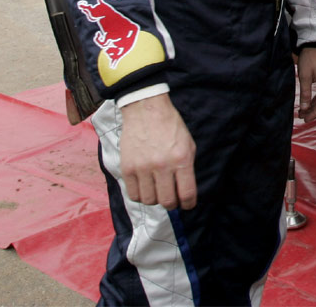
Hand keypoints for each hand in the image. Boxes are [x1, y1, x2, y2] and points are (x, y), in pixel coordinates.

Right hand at [118, 94, 196, 208]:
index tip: (187, 205)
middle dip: (172, 204)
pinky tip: (145, 187)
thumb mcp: (188, 144)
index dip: (188, 204)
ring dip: (155, 199)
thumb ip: (187, 168)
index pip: (187, 194)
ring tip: (157, 191)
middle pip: (167, 201)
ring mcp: (143, 167)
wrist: (146, 110)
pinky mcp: (127, 168)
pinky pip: (133, 194)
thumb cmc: (170, 127)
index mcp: (181, 159)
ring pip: (150, 200)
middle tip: (172, 199)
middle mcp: (162, 165)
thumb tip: (185, 191)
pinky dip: (140, 195)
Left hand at [296, 47, 315, 122]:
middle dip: (315, 111)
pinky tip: (309, 102)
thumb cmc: (309, 59)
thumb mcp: (304, 77)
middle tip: (303, 117)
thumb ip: (305, 94)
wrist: (315, 44)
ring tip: (304, 111)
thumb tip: (304, 108)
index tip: (305, 119)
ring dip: (315, 105)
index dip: (314, 113)